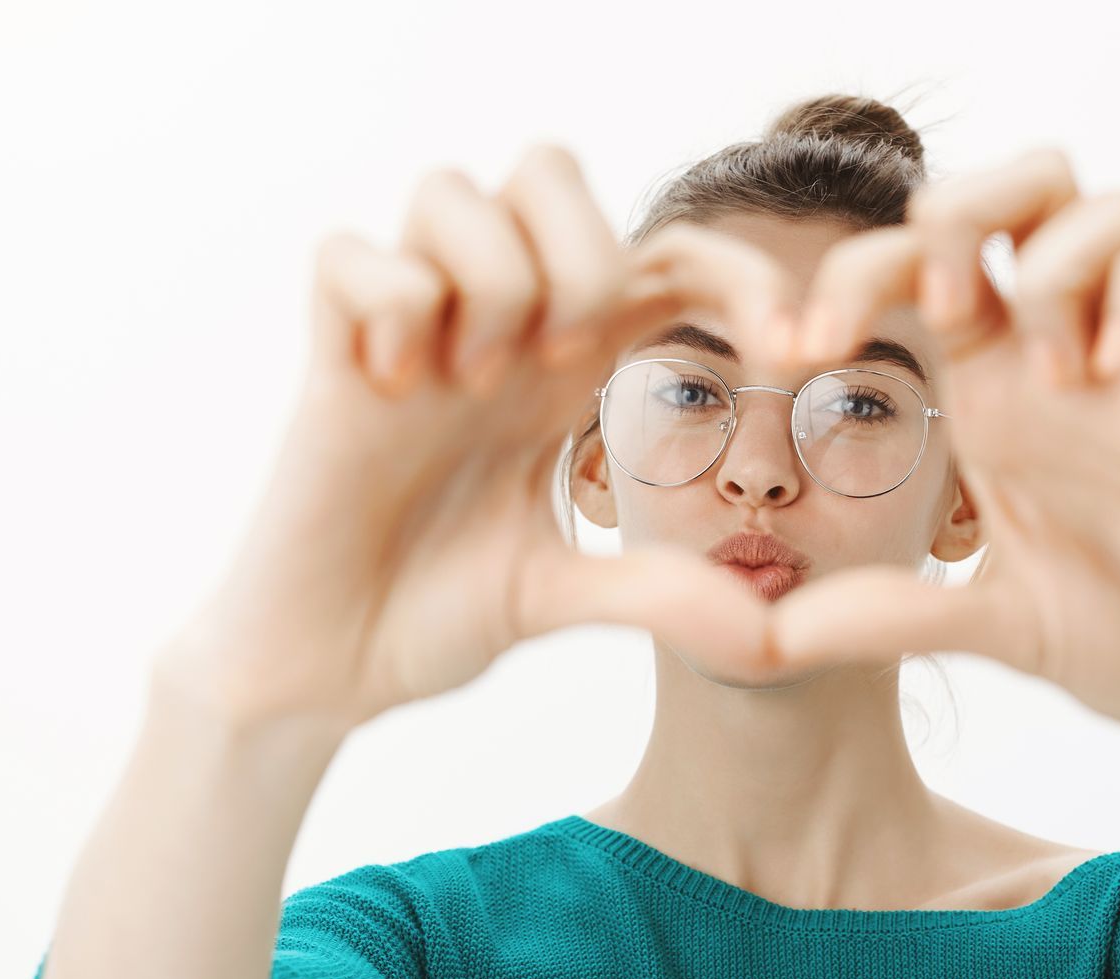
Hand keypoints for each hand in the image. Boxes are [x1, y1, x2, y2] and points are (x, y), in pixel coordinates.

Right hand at [158, 146, 801, 729]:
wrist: (324, 668)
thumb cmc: (434, 615)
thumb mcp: (565, 597)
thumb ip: (660, 594)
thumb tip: (771, 634)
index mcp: (563, 369)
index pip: (665, 259)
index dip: (741, 278)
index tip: (796, 354)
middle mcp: (493, 330)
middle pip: (552, 169)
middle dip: (584, 252)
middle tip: (566, 363)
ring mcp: (407, 333)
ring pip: (455, 191)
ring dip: (489, 286)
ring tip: (470, 387)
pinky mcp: (326, 357)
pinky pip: (355, 254)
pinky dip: (390, 311)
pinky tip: (391, 391)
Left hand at [768, 148, 1119, 759]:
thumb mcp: (984, 628)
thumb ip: (882, 617)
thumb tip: (763, 640)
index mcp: (992, 392)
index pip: (915, 267)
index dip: (848, 274)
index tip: (799, 349)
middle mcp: (1063, 358)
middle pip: (1017, 189)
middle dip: (962, 208)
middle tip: (943, 313)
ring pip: (1108, 208)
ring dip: (1057, 268)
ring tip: (1056, 379)